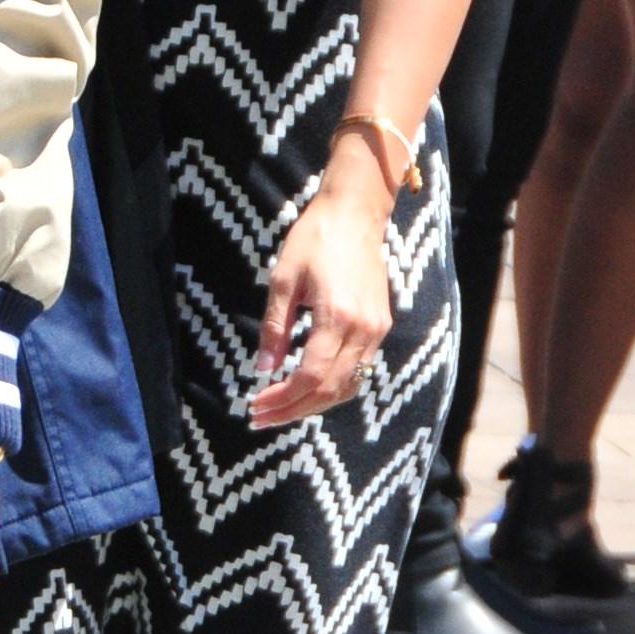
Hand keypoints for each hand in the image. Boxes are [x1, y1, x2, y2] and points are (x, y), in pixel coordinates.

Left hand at [251, 147, 393, 429]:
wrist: (355, 215)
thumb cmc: (314, 240)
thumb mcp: (282, 281)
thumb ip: (273, 328)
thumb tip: (261, 370)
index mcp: (336, 318)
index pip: (309, 377)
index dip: (281, 399)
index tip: (254, 406)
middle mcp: (362, 330)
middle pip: (329, 389)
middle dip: (293, 410)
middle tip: (261, 418)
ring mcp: (376, 330)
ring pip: (347, 386)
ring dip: (313, 404)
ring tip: (281, 410)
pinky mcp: (380, 327)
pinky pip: (358, 370)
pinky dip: (333, 388)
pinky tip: (308, 390)